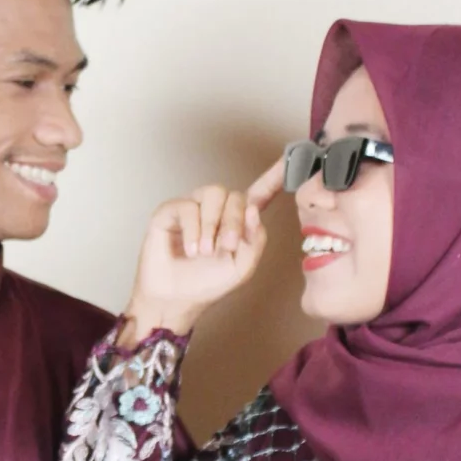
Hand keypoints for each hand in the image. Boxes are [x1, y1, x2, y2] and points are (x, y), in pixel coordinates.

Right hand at [119, 162, 283, 343]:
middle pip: (234, 195)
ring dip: (212, 224)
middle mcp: (216, 209)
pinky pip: (187, 207)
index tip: (290, 161)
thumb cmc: (207, 283)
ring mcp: (192, 207)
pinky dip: (192, 231)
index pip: (258, 194)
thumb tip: (253, 211)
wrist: (176, 299)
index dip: (273, 177)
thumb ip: (255, 240)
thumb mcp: (242, 267)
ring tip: (206, 251)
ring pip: (211, 194)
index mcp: (237, 221)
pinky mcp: (170, 211)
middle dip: (233, 220)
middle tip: (227, 246)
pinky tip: (192, 250)